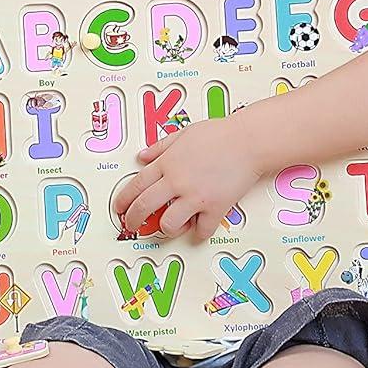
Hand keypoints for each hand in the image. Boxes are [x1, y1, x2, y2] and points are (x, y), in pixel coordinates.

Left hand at [114, 113, 265, 245]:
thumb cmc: (219, 134)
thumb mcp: (183, 133)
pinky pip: (201, 231)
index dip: (123, 200)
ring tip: (170, 226)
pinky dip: (197, 233)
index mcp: (167, 163)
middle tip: (132, 225)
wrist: (248, 141)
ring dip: (166, 229)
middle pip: (144, 207)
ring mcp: (195, 196)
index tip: (120, 209)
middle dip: (133, 220)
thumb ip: (160, 147)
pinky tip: (197, 228)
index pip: (136, 185)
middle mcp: (177, 181)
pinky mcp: (215, 208)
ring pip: (168, 224)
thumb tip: (141, 156)